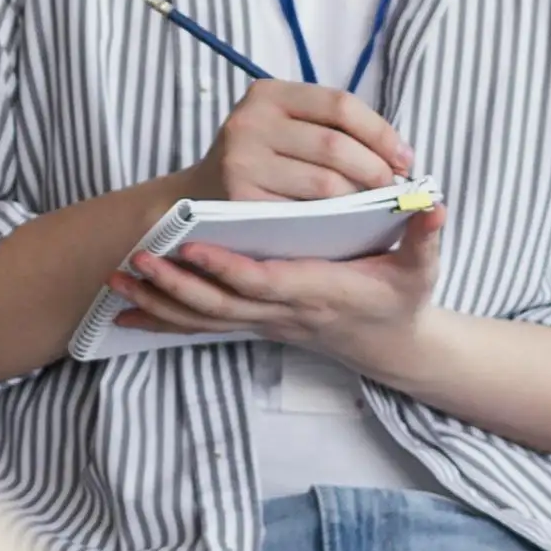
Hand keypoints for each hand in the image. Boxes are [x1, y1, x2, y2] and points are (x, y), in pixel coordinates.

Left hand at [114, 203, 441, 350]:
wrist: (393, 346)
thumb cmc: (404, 299)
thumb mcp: (422, 269)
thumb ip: (425, 236)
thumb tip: (433, 205)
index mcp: (317, 292)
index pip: (265, 282)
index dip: (227, 269)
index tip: (193, 247)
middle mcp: (284, 311)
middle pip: (220, 305)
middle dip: (175, 286)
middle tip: (136, 260)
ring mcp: (265, 321)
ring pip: (204, 319)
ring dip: (158, 303)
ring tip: (117, 280)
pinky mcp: (254, 321)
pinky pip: (202, 325)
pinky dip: (162, 319)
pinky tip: (126, 309)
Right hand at [179, 78, 410, 207]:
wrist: (196, 198)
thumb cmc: (259, 161)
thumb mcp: (282, 126)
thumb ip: (330, 127)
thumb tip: (399, 154)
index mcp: (268, 93)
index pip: (340, 105)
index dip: (381, 132)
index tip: (404, 158)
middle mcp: (250, 121)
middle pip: (336, 146)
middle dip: (376, 170)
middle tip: (392, 189)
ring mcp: (242, 161)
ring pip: (325, 183)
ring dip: (359, 199)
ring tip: (373, 207)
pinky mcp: (240, 200)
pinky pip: (304, 213)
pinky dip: (333, 221)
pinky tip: (344, 224)